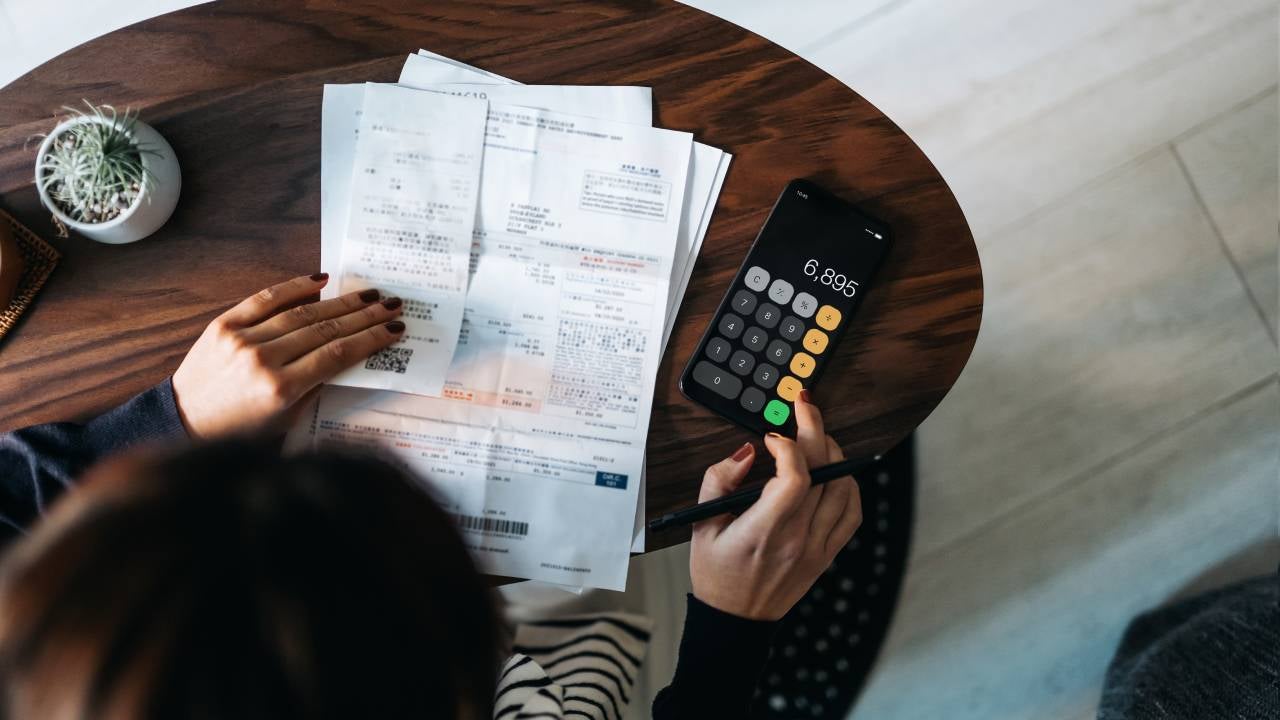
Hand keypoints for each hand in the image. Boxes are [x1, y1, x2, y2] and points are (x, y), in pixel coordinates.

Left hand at [171, 273, 404, 438]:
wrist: (184, 420)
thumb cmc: (239, 429)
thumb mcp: (286, 419)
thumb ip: (316, 386)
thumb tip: (348, 354)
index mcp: (281, 389)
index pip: (337, 355)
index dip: (370, 340)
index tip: (394, 330)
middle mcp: (262, 360)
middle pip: (325, 330)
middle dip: (364, 316)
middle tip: (391, 305)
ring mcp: (242, 339)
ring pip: (302, 313)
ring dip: (340, 302)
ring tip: (368, 294)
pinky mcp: (224, 324)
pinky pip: (265, 299)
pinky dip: (295, 287)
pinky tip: (321, 280)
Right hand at [689, 391, 861, 620]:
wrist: (736, 620)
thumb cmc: (716, 573)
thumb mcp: (701, 525)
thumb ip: (718, 480)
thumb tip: (747, 451)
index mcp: (763, 531)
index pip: (794, 478)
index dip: (788, 446)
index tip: (771, 436)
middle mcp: (796, 539)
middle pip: (822, 472)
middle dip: (814, 429)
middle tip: (804, 406)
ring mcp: (817, 547)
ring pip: (843, 487)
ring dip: (834, 453)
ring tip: (817, 437)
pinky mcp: (827, 554)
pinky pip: (852, 512)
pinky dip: (849, 485)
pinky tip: (835, 472)